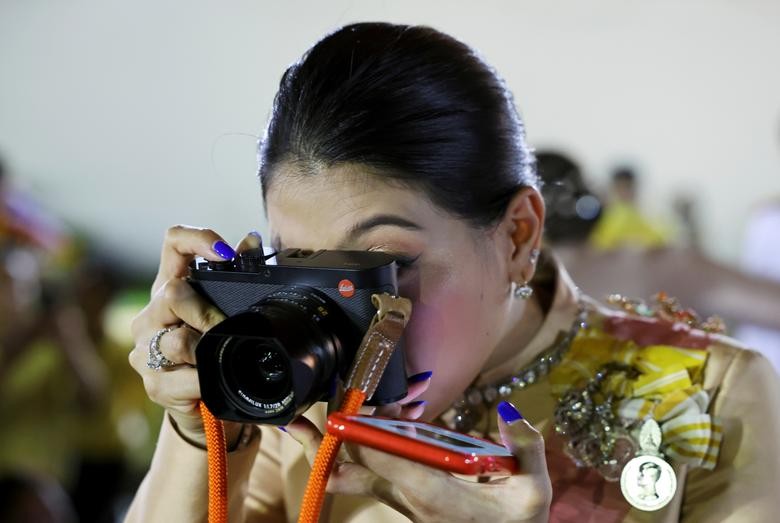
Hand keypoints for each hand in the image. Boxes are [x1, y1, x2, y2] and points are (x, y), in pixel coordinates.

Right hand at [129, 225, 260, 445]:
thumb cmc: (216, 349)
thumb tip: (252, 240)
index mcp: (169, 287)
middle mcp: (150, 315)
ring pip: (178, 340)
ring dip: (210, 349)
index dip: (197, 240)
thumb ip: (237, 277)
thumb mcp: (225, 311)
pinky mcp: (154, 384)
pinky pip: (187, 377)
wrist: (204, 405)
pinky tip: (215, 380)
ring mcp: (145, 350)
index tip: (225, 254)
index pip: (173, 244)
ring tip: (223, 358)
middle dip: (209, 314)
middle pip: (173, 295)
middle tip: (229, 329)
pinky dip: (208, 379)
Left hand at [286, 400, 550, 522]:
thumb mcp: (534, 492)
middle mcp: (410, 496)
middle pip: (352, 470)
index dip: (359, 433)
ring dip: (347, 438)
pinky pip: (377, 468)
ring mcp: (405, 498)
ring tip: (326, 416)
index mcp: (433, 493)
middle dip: (324, 446)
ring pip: (359, 468)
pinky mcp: (408, 496)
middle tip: (296, 423)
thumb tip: (507, 412)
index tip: (344, 409)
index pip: (383, 459)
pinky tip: (383, 420)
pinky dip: (371, 444)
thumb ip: (526, 447)